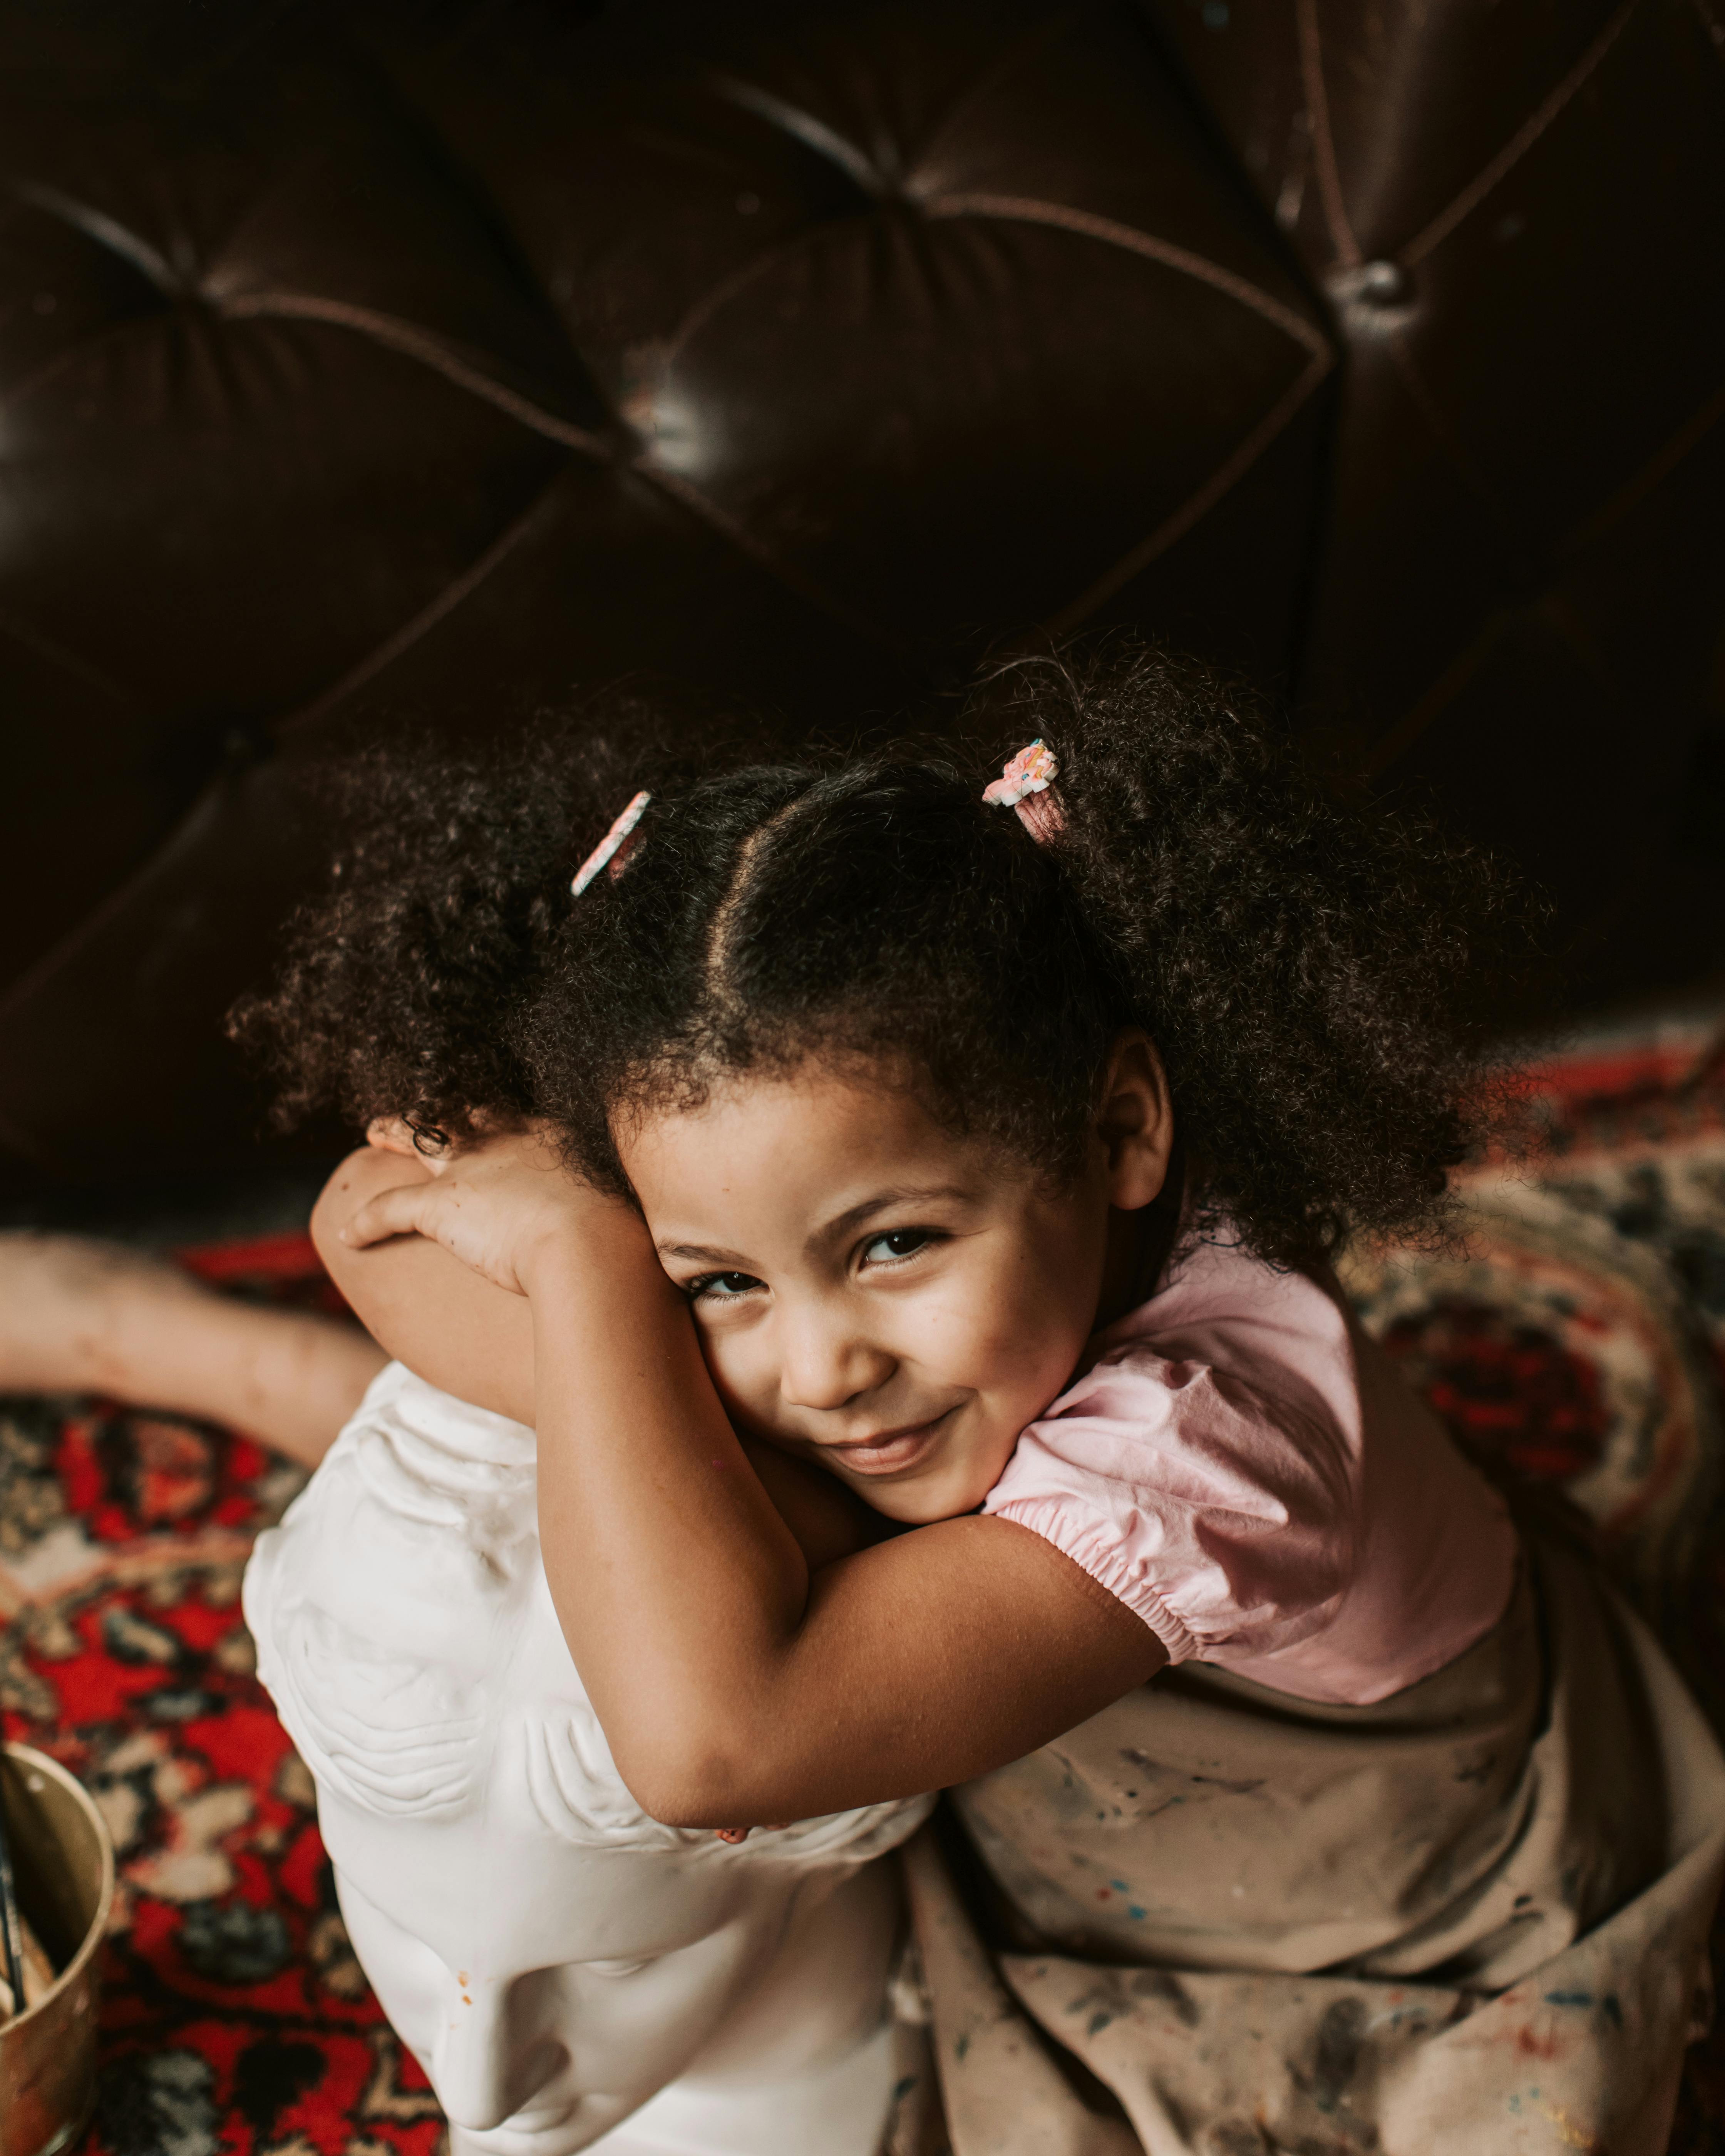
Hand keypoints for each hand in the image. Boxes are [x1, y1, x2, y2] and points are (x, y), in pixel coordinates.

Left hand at [341, 1125, 610, 1295]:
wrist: (590, 1243)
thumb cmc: (616, 1235)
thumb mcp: (616, 1208)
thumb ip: (606, 1208)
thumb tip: (619, 1231)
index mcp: (548, 1135)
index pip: (511, 1115)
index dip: (492, 1115)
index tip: (484, 1116)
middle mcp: (505, 1140)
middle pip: (462, 1111)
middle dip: (439, 1107)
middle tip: (421, 1107)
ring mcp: (470, 1167)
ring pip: (419, 1136)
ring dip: (393, 1129)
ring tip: (373, 1130)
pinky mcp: (439, 1203)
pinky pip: (389, 1207)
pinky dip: (365, 1221)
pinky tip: (346, 1236)